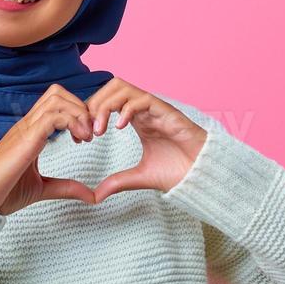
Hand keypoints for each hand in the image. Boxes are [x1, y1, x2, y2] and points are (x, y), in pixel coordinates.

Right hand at [0, 83, 99, 215]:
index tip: (85, 138)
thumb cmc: (3, 193)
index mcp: (29, 133)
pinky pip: (53, 116)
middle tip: (89, 133)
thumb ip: (66, 187)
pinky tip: (79, 140)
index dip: (76, 114)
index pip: (55, 103)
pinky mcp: (25, 138)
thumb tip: (92, 196)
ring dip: (78, 113)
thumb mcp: (42, 189)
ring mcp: (24, 129)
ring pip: (56, 99)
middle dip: (80, 107)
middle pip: (57, 93)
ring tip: (86, 137)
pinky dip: (72, 122)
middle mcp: (27, 125)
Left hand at [84, 78, 207, 203]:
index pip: (105, 101)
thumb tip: (95, 196)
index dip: (88, 115)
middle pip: (109, 88)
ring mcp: (154, 109)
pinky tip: (119, 129)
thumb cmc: (178, 172)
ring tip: (99, 130)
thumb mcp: (139, 177)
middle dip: (93, 105)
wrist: (203, 176)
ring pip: (122, 87)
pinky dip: (126, 110)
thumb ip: (116, 182)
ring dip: (105, 105)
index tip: (81, 138)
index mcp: (135, 119)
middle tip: (87, 132)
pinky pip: (142, 99)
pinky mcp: (167, 112)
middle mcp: (142, 110)